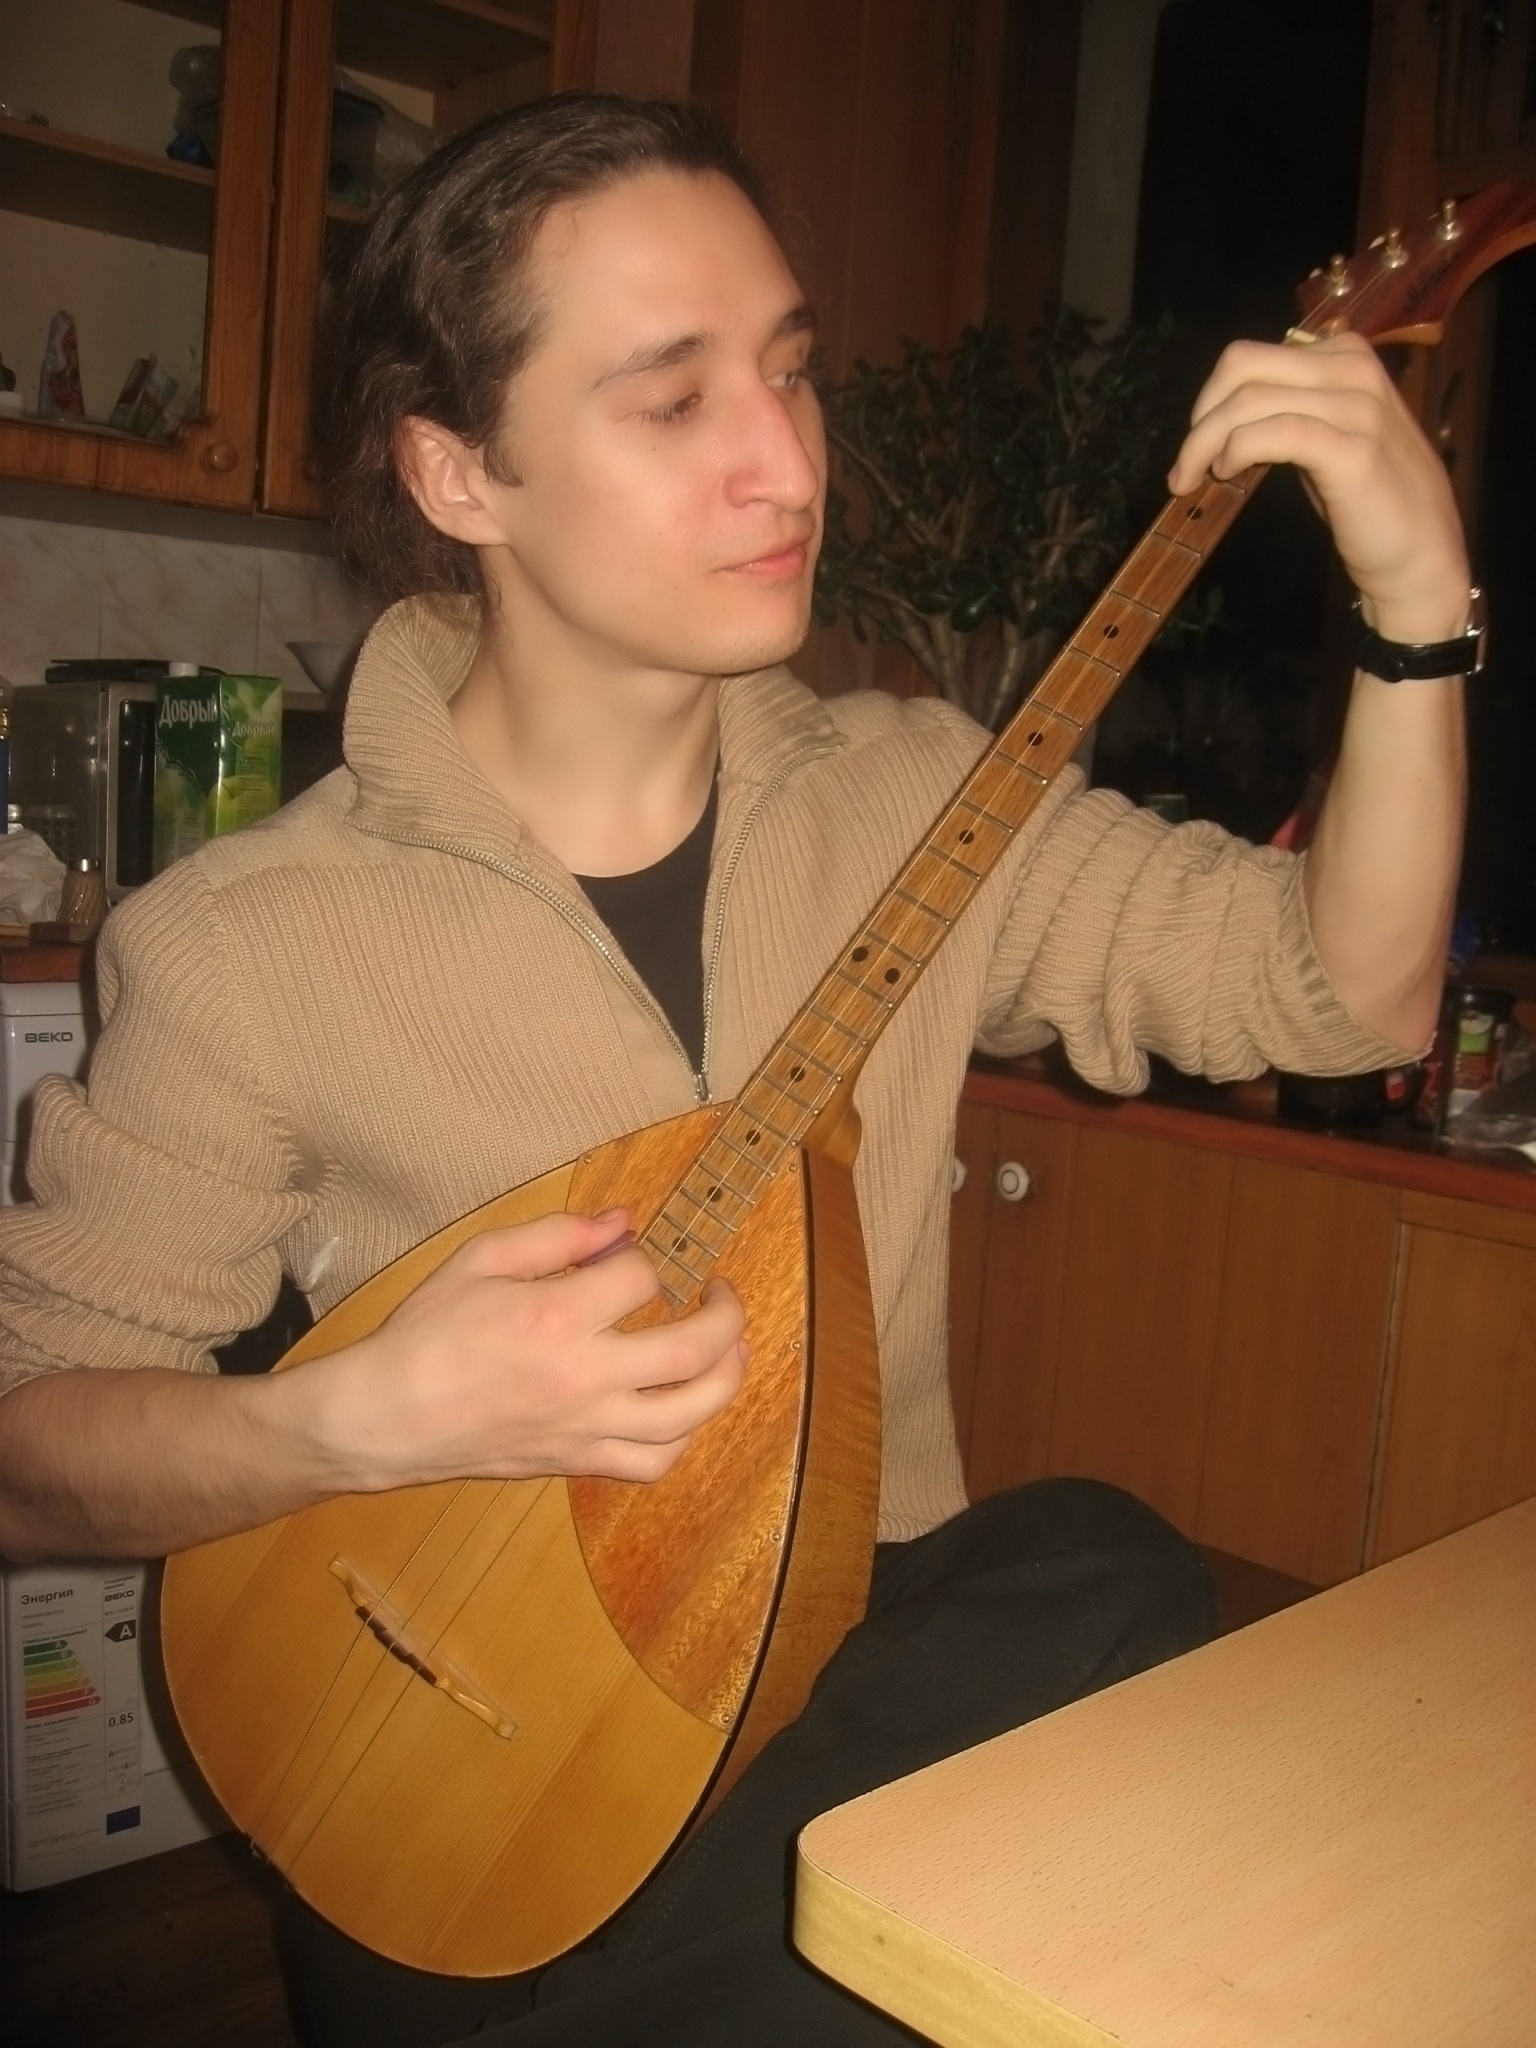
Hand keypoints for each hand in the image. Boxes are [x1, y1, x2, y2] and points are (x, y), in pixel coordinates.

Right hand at [315, 1208, 747, 1489]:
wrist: (386, 1416)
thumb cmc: (426, 1333)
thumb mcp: (480, 1259)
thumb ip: (557, 1235)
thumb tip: (623, 1222)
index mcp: (557, 1317)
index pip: (641, 1279)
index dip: (641, 1259)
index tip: (624, 1257)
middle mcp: (584, 1376)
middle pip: (692, 1349)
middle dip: (725, 1314)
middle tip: (722, 1293)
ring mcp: (585, 1427)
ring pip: (688, 1415)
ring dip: (726, 1378)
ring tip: (733, 1350)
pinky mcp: (577, 1463)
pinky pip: (653, 1463)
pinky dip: (682, 1438)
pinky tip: (683, 1409)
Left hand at [1167, 333, 1470, 645]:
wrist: (1421, 555)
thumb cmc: (1369, 501)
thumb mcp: (1327, 437)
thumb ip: (1288, 411)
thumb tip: (1223, 414)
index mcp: (1345, 356)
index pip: (1251, 357)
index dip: (1210, 398)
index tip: (1197, 441)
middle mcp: (1353, 368)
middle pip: (1243, 367)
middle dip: (1200, 416)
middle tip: (1185, 464)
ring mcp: (1357, 406)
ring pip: (1249, 400)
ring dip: (1205, 443)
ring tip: (1195, 480)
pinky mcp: (1352, 450)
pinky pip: (1274, 433)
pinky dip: (1237, 451)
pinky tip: (1228, 475)